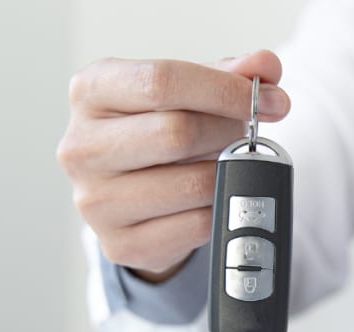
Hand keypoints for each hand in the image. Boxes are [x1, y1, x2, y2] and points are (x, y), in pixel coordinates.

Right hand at [57, 51, 290, 281]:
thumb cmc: (158, 133)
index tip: (271, 99)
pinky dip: (219, 210)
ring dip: (227, 174)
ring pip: (192, 184)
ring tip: (226, 165)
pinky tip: (212, 198)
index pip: (162, 81)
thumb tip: (266, 65)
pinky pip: (197, 226)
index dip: (225, 90)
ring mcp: (95, 201)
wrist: (130, 197)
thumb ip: (227, 73)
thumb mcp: (186, 93)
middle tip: (248, 135)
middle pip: (177, 133)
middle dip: (228, 132)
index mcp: (91, 92)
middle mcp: (82, 146)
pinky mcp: (120, 244)